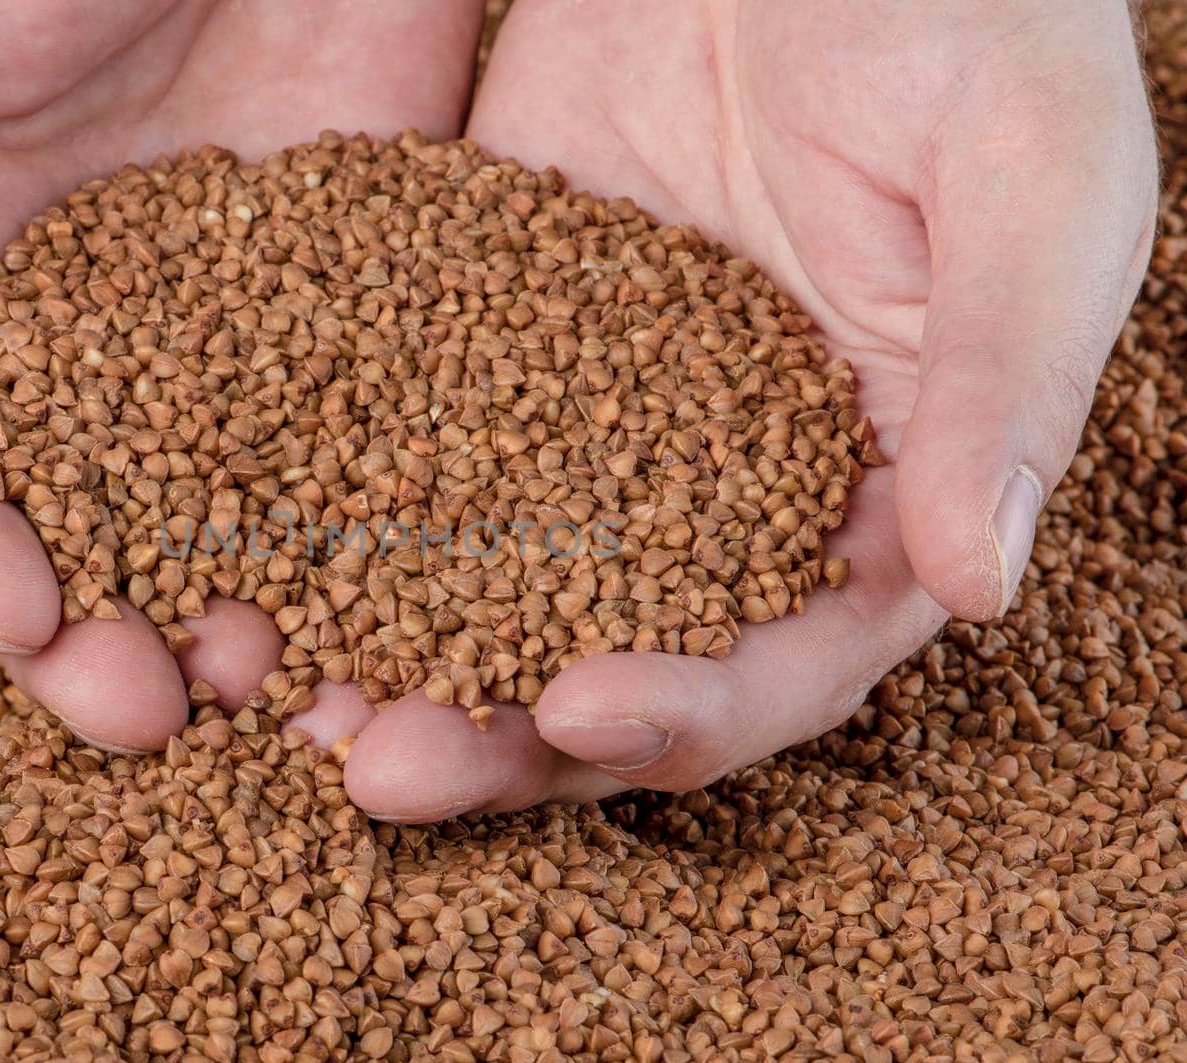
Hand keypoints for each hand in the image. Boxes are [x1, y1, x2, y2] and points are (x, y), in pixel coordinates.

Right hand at [0, 0, 483, 752]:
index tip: (13, 613)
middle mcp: (47, 347)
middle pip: (42, 528)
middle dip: (83, 632)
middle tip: (148, 710)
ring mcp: (196, 349)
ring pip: (193, 523)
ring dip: (221, 618)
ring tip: (276, 688)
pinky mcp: (331, 328)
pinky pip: (336, 460)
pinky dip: (355, 547)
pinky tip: (394, 613)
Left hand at [334, 0, 1157, 818]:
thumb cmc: (971, 13)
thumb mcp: (1028, 182)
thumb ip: (1009, 381)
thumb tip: (984, 589)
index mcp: (879, 487)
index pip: (791, 658)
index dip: (691, 710)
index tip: (573, 713)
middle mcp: (729, 486)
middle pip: (616, 656)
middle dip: (501, 734)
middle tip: (374, 767)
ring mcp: (600, 419)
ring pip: (498, 581)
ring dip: (398, 652)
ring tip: (281, 694)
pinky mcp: (495, 332)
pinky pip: (416, 445)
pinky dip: (342, 511)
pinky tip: (255, 552)